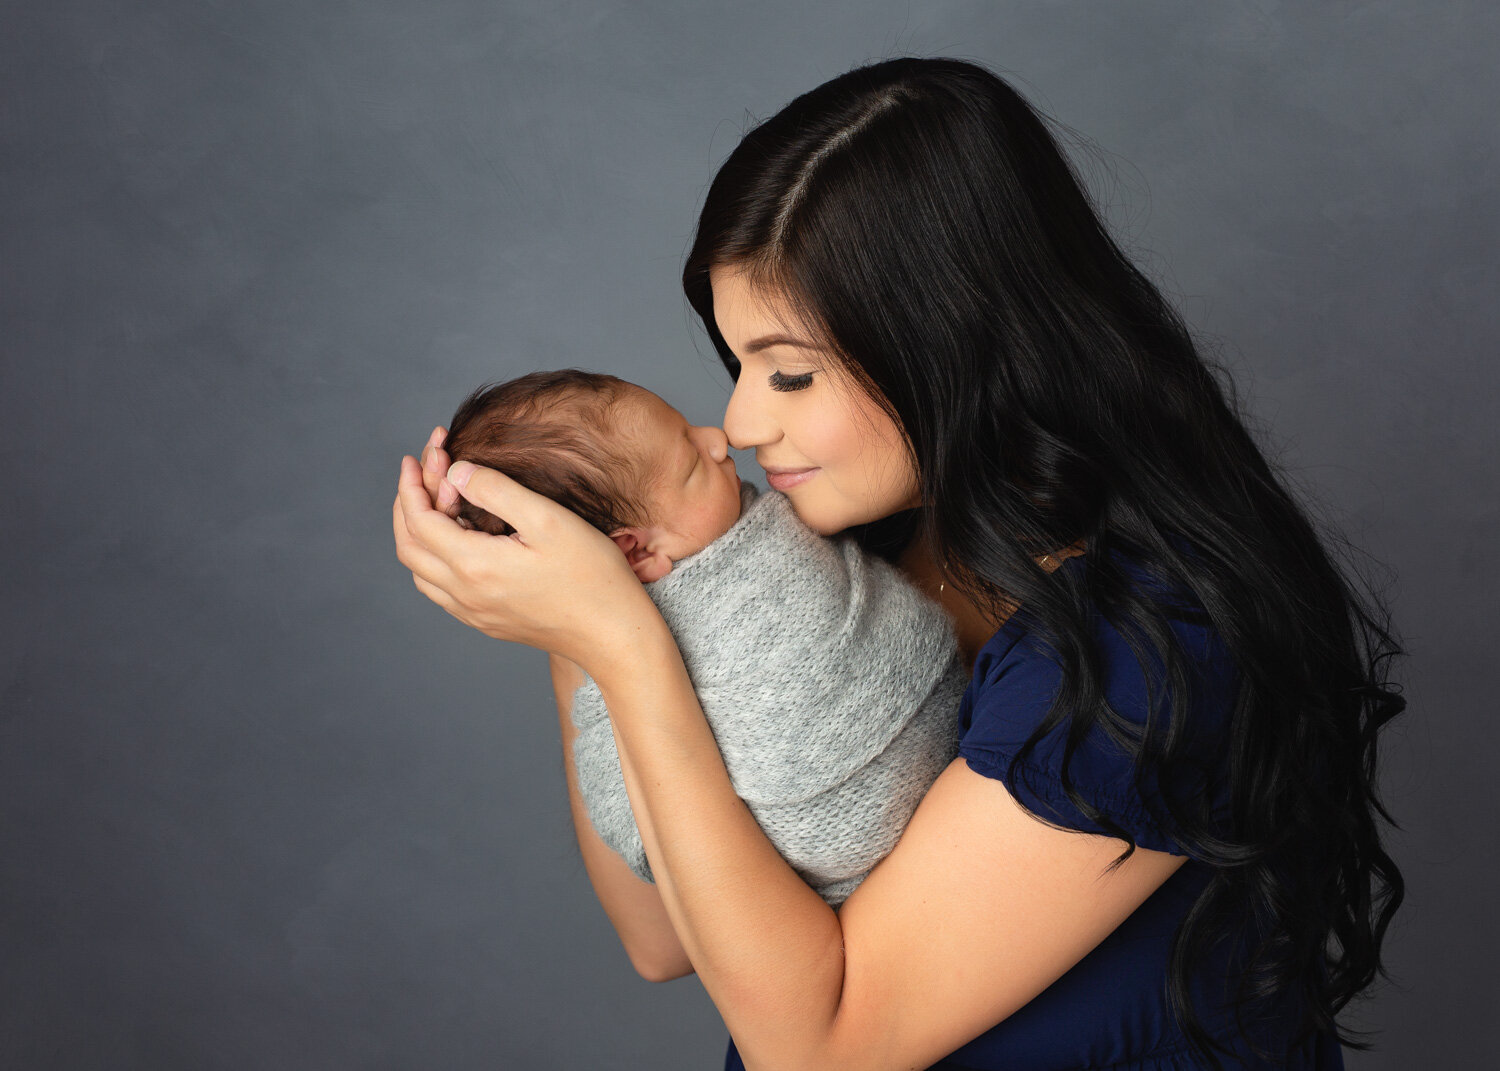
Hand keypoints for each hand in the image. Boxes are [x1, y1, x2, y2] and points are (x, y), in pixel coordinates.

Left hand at [393, 443, 659, 673]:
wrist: (614, 634)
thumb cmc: (592, 576)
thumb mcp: (548, 520)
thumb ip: (497, 491)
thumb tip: (457, 472)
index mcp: (475, 566)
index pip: (419, 519)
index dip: (415, 482)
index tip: (423, 452)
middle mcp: (465, 595)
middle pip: (409, 546)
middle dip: (409, 502)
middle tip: (424, 469)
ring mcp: (474, 613)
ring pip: (421, 571)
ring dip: (419, 531)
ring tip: (439, 499)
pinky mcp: (488, 622)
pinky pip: (441, 589)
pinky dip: (435, 557)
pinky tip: (459, 539)